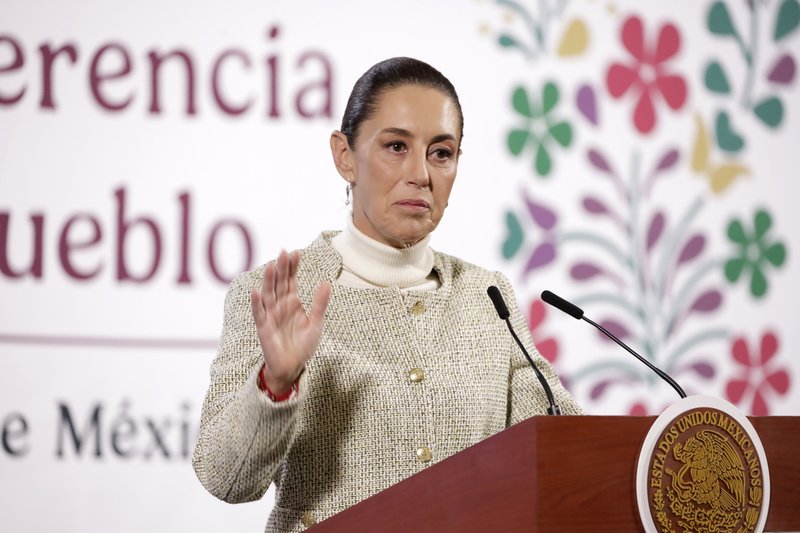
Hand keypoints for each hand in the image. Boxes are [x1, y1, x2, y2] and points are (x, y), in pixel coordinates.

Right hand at [250, 250, 330, 394]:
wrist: (292, 367)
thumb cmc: (303, 345)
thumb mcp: (316, 324)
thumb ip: (320, 304)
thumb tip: (326, 282)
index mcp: (292, 302)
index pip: (291, 280)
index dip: (293, 267)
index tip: (296, 253)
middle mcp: (280, 305)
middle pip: (279, 283)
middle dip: (281, 269)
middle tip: (283, 252)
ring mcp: (270, 315)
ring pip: (268, 295)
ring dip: (268, 281)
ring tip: (271, 266)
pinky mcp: (263, 328)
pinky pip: (259, 313)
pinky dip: (256, 303)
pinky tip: (256, 291)